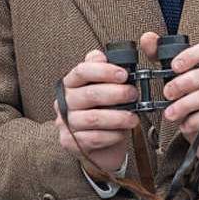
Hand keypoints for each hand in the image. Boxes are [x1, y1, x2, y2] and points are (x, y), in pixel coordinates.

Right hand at [54, 49, 138, 172]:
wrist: (99, 143)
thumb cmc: (104, 109)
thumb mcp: (105, 87)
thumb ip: (104, 70)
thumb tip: (100, 56)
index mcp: (71, 83)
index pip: (82, 71)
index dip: (104, 71)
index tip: (124, 75)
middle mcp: (64, 101)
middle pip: (90, 94)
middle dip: (117, 94)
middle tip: (134, 95)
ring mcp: (64, 122)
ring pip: (93, 118)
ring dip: (118, 117)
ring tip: (134, 118)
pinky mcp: (69, 142)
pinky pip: (92, 138)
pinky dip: (111, 135)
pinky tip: (122, 133)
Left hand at [144, 32, 198, 178]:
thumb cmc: (194, 101)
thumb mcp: (176, 78)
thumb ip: (162, 57)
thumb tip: (147, 37)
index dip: (192, 56)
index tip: (173, 67)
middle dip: (183, 84)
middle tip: (166, 94)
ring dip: (186, 105)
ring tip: (170, 114)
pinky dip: (196, 120)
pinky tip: (185, 125)